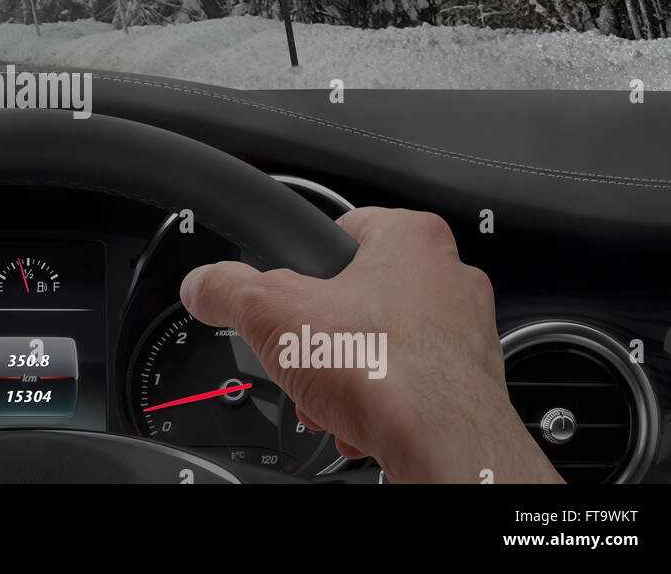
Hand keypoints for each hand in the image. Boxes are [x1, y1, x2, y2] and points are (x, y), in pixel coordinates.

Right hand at [180, 207, 561, 483]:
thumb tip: (202, 284)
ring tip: (327, 396)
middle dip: (322, 335)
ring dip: (347, 373)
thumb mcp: (270, 313)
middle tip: (302, 356)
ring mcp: (464, 332)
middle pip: (358, 295)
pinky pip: (408, 384)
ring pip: (383, 344)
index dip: (304, 264)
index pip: (343, 228)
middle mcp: (448, 277)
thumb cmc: (386, 369)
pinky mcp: (468, 383)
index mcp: (411, 238)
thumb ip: (226, 289)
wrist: (441, 442)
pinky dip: (379, 403)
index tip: (286, 292)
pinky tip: (357, 421)